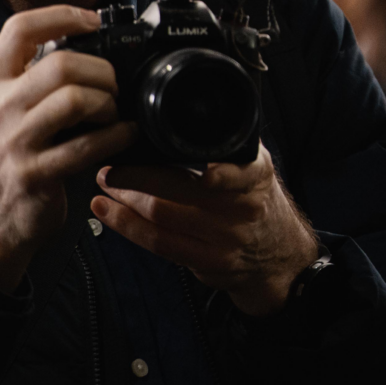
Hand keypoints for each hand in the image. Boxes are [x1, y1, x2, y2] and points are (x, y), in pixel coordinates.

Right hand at [0, 6, 135, 290]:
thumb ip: (36, 75)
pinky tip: (125, 134)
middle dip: (102, 70)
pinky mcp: (34, 174)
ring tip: (113, 113)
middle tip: (114, 86)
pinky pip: (87, 146)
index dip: (62, 16)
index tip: (93, 21)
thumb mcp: (9, 107)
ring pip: (75, 99)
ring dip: (108, 103)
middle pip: (61, 63)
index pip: (19, 29)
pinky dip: (118, 136)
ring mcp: (14, 142)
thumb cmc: (10, 154)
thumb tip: (92, 41)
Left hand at [93, 145, 319, 315]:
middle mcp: (243, 208)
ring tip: (107, 184)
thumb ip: (228, 149)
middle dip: (138, 177)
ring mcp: (225, 238)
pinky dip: (126, 225)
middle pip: (182, 192)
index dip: (224, 173)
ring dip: (126, 200)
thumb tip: (179, 123)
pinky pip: (158, 243)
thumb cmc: (258, 201)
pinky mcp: (206, 261)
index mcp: (257, 176)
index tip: (207, 171)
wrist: (279, 252)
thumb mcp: (257, 168)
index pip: (240, 173)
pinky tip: (107, 211)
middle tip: (112, 166)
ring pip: (163, 216)